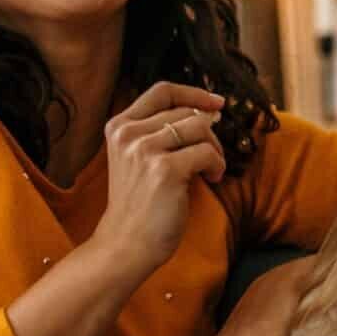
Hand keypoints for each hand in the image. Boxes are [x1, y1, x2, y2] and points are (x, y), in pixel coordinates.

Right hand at [88, 82, 225, 277]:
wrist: (125, 245)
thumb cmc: (140, 205)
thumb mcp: (138, 158)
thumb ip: (162, 132)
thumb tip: (211, 110)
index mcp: (119, 126)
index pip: (162, 91)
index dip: (194, 93)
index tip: (217, 103)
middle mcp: (128, 133)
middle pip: (187, 112)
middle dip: (209, 133)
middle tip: (212, 158)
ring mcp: (144, 150)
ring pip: (200, 128)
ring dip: (216, 149)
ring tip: (211, 171)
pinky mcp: (164, 170)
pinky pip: (207, 152)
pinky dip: (218, 166)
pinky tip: (212, 180)